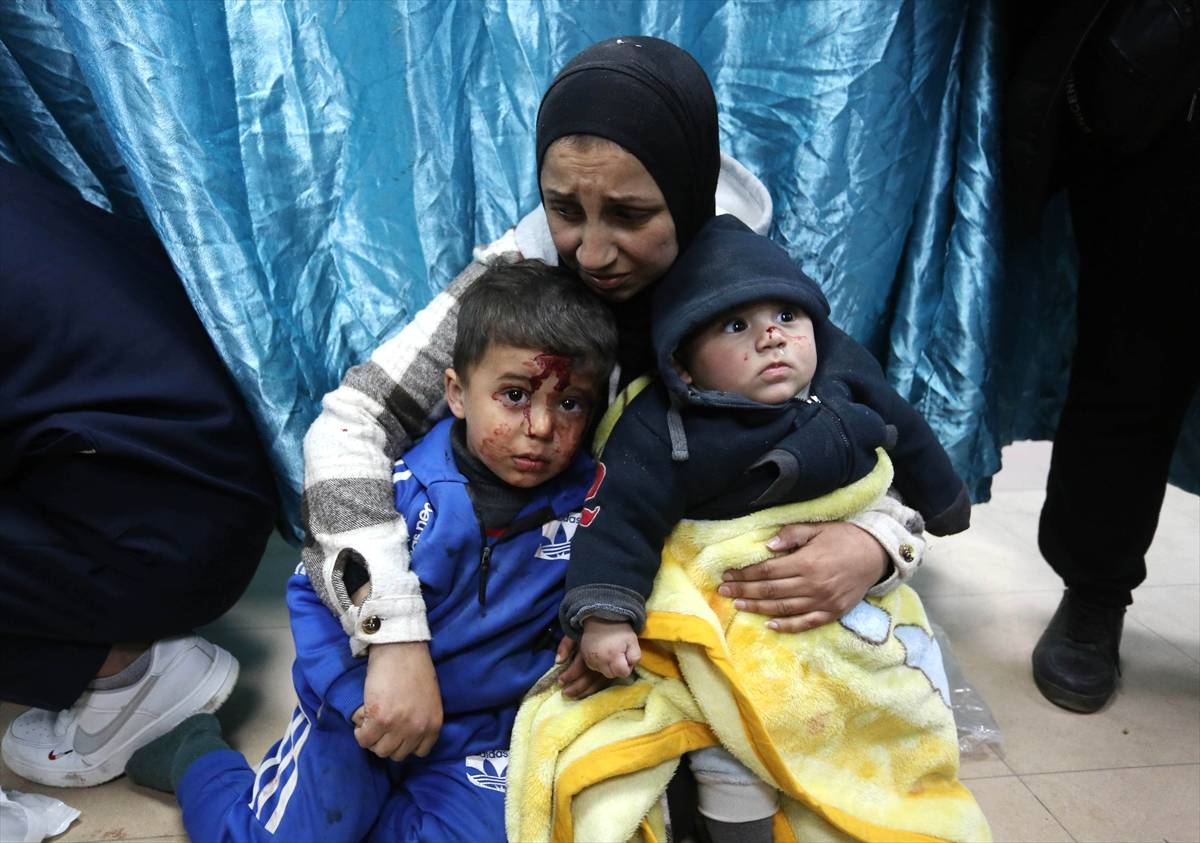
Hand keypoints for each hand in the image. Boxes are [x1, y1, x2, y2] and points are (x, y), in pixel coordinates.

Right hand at [351, 641, 442, 761]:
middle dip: (386, 740)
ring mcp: (399, 726)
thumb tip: (405, 736)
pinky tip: (363, 715)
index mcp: (433, 724)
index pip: (419, 751)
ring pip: (379, 750)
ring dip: (372, 737)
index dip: (404, 741)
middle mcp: (418, 728)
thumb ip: (421, 719)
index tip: (396, 730)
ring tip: (371, 718)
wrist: (401, 648)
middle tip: (380, 723)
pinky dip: (360, 731)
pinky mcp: (380, 718)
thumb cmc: (414, 669)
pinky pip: (364, 739)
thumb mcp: (429, 700)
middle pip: (396, 754)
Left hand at [555, 637, 613, 699]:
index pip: (579, 666)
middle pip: (588, 677)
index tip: (560, 681)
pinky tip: (587, 695)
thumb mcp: (573, 635)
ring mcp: (607, 666)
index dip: (569, 675)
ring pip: (597, 682)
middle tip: (565, 693)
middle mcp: (599, 660)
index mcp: (588, 650)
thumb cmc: (586, 633)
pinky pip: (604, 684)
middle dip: (576, 687)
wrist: (607, 627)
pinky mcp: (613, 671)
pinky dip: (595, 690)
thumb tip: (558, 661)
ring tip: (574, 697)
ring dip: (585, 691)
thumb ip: (565, 646)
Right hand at [579, 618, 640, 678]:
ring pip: (602, 672)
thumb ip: (635, 656)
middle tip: (619, 655)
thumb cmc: (619, 629)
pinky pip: (593, 667)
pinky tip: (602, 653)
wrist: (600, 616)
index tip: (626, 656)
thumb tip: (630, 666)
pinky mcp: (584, 657)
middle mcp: (600, 661)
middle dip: (617, 668)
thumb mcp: (633, 641)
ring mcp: (590, 659)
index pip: (623, 674)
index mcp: (613, 656)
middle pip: (612, 675)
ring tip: (610, 652)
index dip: (627, 667)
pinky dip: (599, 663)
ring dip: (607, 666)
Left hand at [718, 521, 887, 632]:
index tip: (728, 574)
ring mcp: (822, 602)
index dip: (745, 574)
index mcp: (807, 562)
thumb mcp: (818, 528)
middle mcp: (812, 585)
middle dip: (744, 591)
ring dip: (758, 608)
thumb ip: (792, 535)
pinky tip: (769, 625)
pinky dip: (786, 626)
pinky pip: (805, 623)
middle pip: (770, 591)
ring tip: (738, 605)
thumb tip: (768, 545)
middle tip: (724, 591)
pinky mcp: (832, 613)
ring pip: (783, 609)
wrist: (877, 554)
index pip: (767, 571)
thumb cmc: (845, 537)